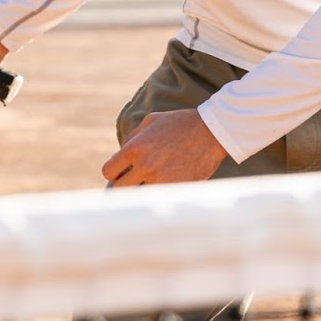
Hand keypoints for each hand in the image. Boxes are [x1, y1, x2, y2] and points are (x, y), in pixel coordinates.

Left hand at [101, 109, 227, 186]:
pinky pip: (159, 199)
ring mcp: (161, 180)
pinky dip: (160, 196)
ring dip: (142, 192)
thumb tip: (120, 154)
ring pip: (139, 198)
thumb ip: (133, 138)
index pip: (109, 171)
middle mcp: (145, 166)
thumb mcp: (152, 121)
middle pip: (120, 190)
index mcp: (135, 148)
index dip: (114, 172)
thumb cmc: (181, 124)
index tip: (122, 172)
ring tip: (150, 186)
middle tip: (133, 183)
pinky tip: (166, 187)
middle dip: (124, 186)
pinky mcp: (177, 189)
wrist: (212, 131)